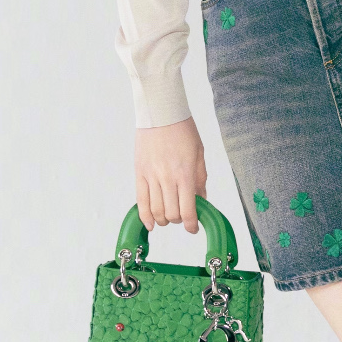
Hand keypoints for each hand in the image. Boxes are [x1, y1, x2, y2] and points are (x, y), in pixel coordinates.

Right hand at [135, 118, 207, 233]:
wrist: (161, 112)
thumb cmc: (183, 130)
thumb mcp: (199, 154)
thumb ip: (200, 179)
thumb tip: (201, 200)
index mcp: (186, 174)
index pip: (188, 210)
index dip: (191, 225)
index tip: (193, 228)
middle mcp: (168, 178)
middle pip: (172, 213)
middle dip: (179, 220)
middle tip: (183, 217)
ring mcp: (151, 176)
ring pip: (156, 210)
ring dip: (163, 220)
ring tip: (168, 217)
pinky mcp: (139, 173)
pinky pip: (140, 200)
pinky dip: (145, 216)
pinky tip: (151, 224)